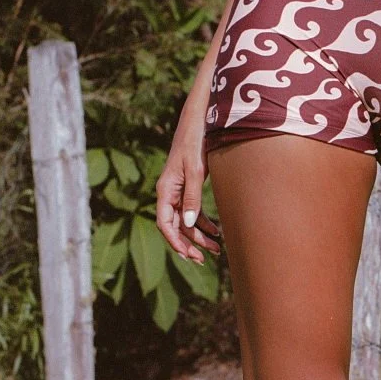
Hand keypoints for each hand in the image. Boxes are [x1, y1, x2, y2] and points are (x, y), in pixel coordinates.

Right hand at [155, 119, 220, 262]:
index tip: (188, 255)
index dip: (175, 241)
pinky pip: (191, 211)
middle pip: (175, 226)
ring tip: (216, 248)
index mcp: (165, 190)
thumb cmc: (195, 142)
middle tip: (206, 257)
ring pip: (184, 221)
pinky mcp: (187, 187)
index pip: (164, 223)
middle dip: (190, 243)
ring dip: (199, 235)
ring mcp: (177, 191)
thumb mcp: (196, 170)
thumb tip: (187, 224)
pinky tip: (216, 230)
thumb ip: (191, 197)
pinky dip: (202, 222)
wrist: (198, 122)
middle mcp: (168, 193)